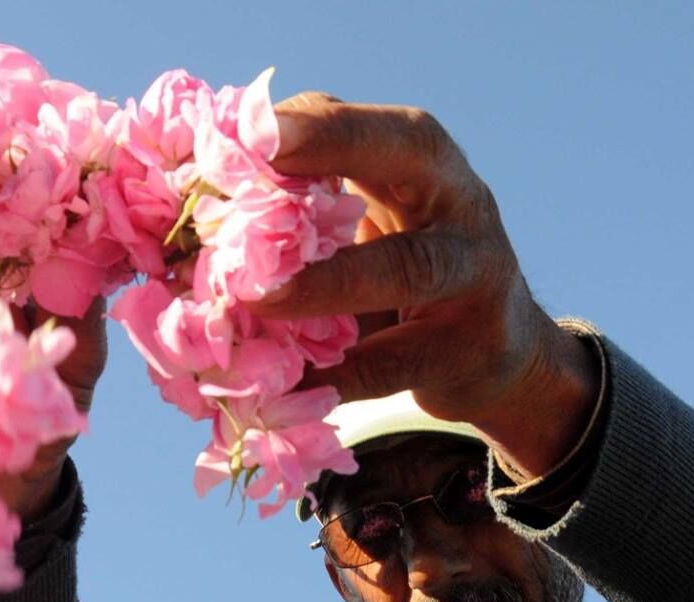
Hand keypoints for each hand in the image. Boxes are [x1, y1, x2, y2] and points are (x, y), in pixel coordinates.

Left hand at [251, 97, 598, 478]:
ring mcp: (474, 275)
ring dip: (329, 282)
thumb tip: (194, 212)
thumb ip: (306, 205)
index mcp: (423, 160)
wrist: (499, 353)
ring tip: (260, 299)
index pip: (360, 123)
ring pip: (408, 266)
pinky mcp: (468, 350)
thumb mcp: (369, 223)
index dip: (303, 122)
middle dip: (334, 145)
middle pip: (407, 151)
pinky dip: (337, 377)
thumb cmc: (407, 271)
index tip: (240, 127)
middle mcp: (459, 201)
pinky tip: (286, 388)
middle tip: (262, 157)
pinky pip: (395, 365)